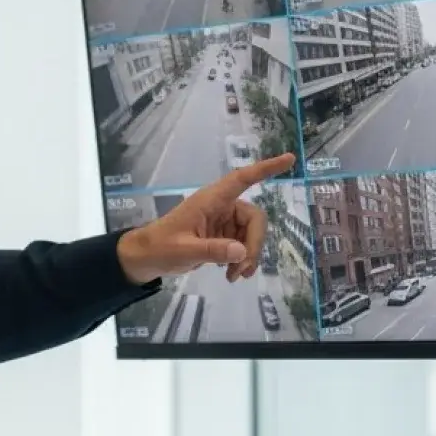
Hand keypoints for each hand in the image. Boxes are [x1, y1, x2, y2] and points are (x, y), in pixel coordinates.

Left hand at [116, 153, 295, 283]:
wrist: (145, 259)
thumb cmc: (160, 247)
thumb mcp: (184, 250)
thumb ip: (212, 250)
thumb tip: (241, 252)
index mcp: (210, 201)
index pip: (242, 179)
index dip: (266, 168)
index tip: (290, 159)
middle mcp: (220, 207)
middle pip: (254, 219)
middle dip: (254, 245)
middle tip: (243, 269)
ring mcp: (222, 222)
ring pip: (251, 235)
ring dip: (249, 256)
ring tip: (235, 276)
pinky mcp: (222, 237)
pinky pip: (243, 245)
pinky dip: (242, 260)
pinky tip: (232, 275)